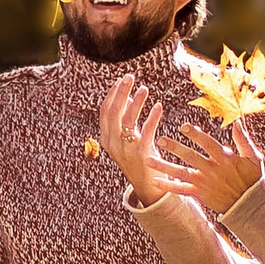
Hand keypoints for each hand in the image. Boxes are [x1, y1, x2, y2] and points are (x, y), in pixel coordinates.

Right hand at [98, 77, 170, 205]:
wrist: (148, 187)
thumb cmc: (139, 159)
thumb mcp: (127, 140)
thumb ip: (125, 120)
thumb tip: (128, 97)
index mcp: (106, 139)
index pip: (105, 112)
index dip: (112, 94)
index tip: (121, 80)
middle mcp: (113, 144)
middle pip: (114, 112)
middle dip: (121, 92)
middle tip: (130, 77)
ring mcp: (126, 149)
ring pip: (127, 119)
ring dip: (136, 102)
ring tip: (144, 89)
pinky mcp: (141, 154)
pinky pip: (146, 131)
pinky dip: (152, 117)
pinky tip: (159, 107)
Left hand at [163, 119, 264, 215]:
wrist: (249, 204)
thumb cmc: (252, 178)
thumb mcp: (254, 157)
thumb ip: (244, 140)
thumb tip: (237, 122)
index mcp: (225, 158)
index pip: (208, 144)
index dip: (196, 135)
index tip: (183, 127)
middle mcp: (212, 170)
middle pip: (190, 157)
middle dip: (175, 148)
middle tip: (159, 140)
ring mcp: (205, 183)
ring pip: (181, 173)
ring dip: (164, 167)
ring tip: (148, 160)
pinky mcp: (200, 194)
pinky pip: (182, 190)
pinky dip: (168, 187)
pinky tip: (155, 182)